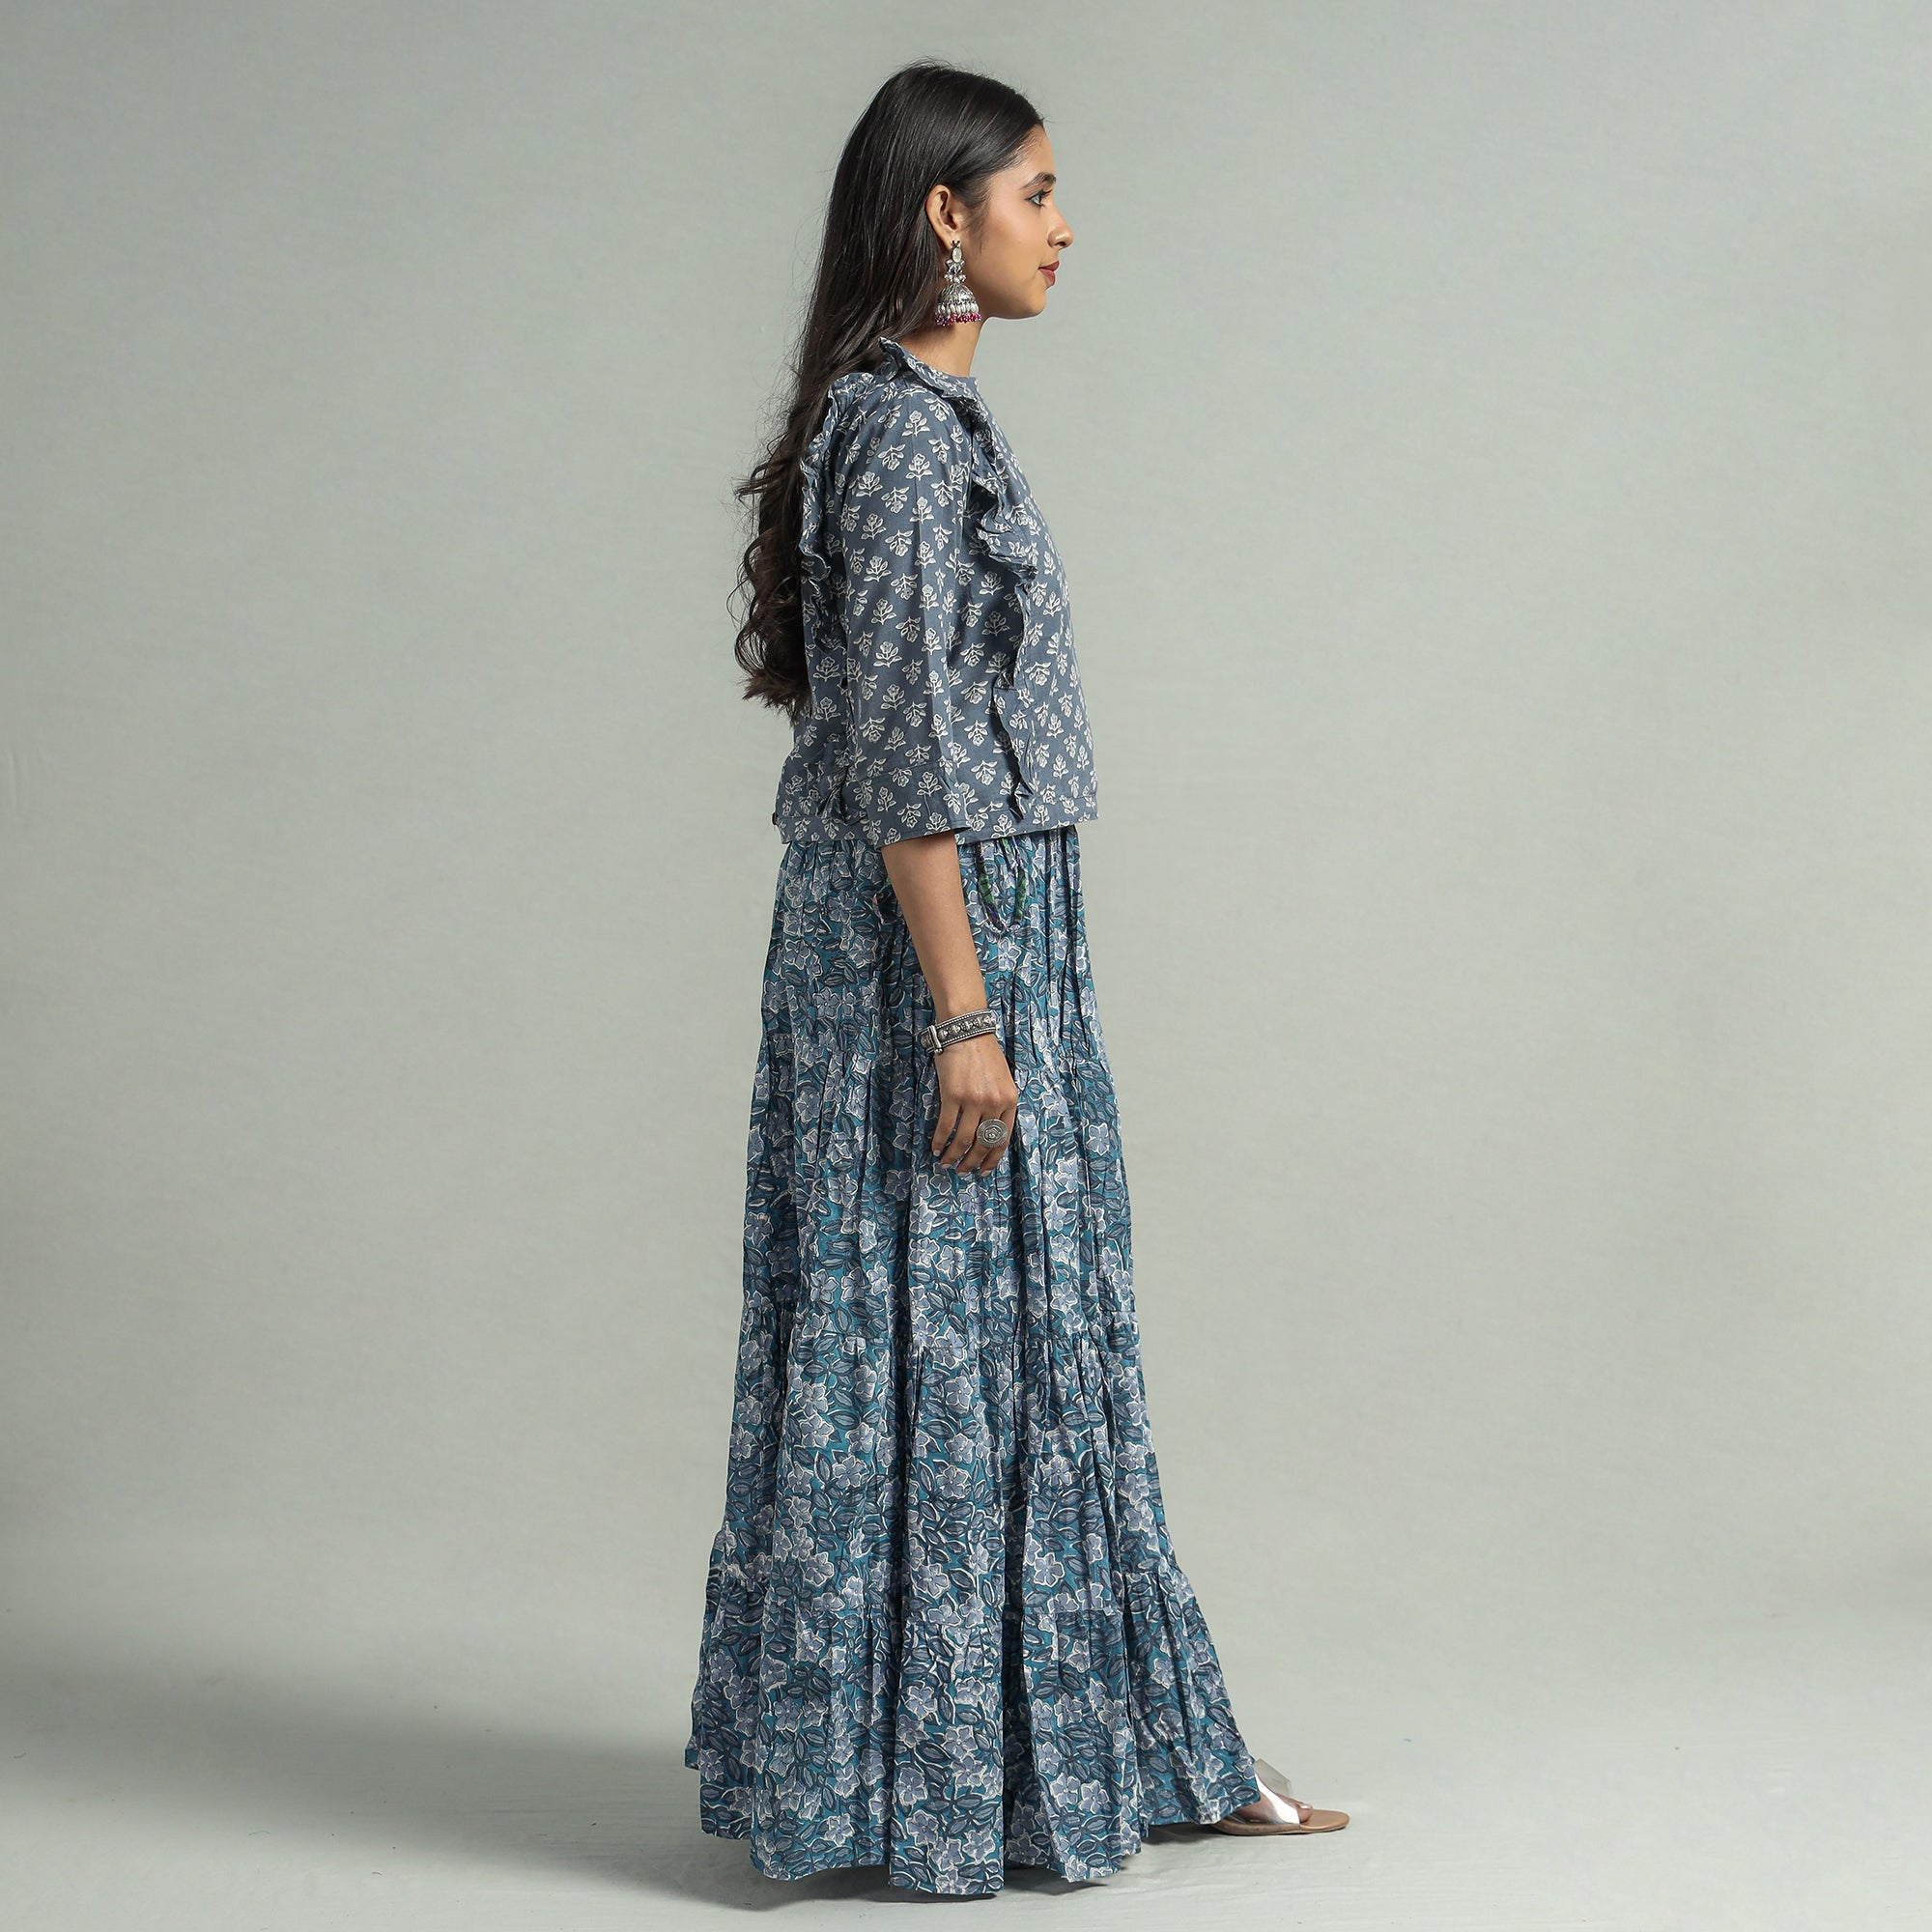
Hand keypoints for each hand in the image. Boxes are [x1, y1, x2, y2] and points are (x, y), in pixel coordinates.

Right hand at [931, 1032, 1017, 1172]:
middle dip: (972, 1162)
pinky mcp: (953, 1095)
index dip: (993, 1158)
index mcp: (1010, 1100)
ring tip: (946, 1163)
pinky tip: (935, 1148)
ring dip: (953, 1155)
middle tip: (963, 1171)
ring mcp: (973, 1100)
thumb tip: (987, 1131)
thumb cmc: (984, 1054)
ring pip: (964, 1139)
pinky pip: (946, 1126)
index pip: (1003, 1139)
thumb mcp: (1003, 1080)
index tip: (985, 1170)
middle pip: (984, 1143)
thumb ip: (999, 1104)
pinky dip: (939, 1140)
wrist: (967, 1031)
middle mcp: (994, 1103)